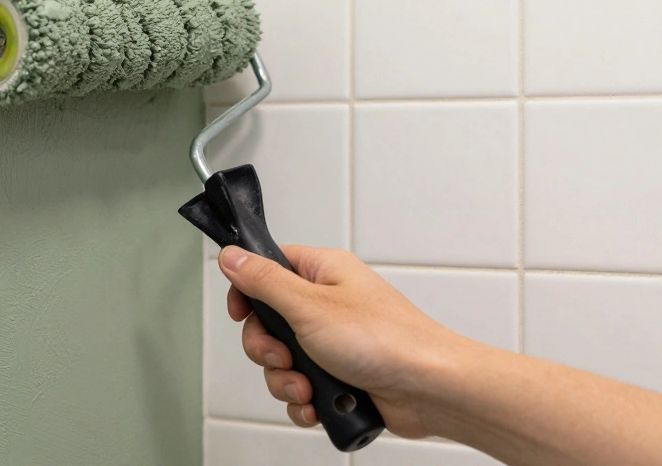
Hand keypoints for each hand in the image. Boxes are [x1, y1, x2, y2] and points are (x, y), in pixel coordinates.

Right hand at [219, 244, 468, 438]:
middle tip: (282, 357)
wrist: (430, 390)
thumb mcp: (309, 306)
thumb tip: (231, 255)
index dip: (247, 291)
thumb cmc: (386, 340)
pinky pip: (303, 388)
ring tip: (307, 388)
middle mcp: (328, 305)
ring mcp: (334, 343)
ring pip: (283, 361)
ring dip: (285, 381)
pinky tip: (317, 405)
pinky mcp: (341, 376)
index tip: (240, 312)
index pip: (268, 268)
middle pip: (268, 322)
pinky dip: (304, 402)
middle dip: (266, 349)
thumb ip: (264, 281)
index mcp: (323, 273)